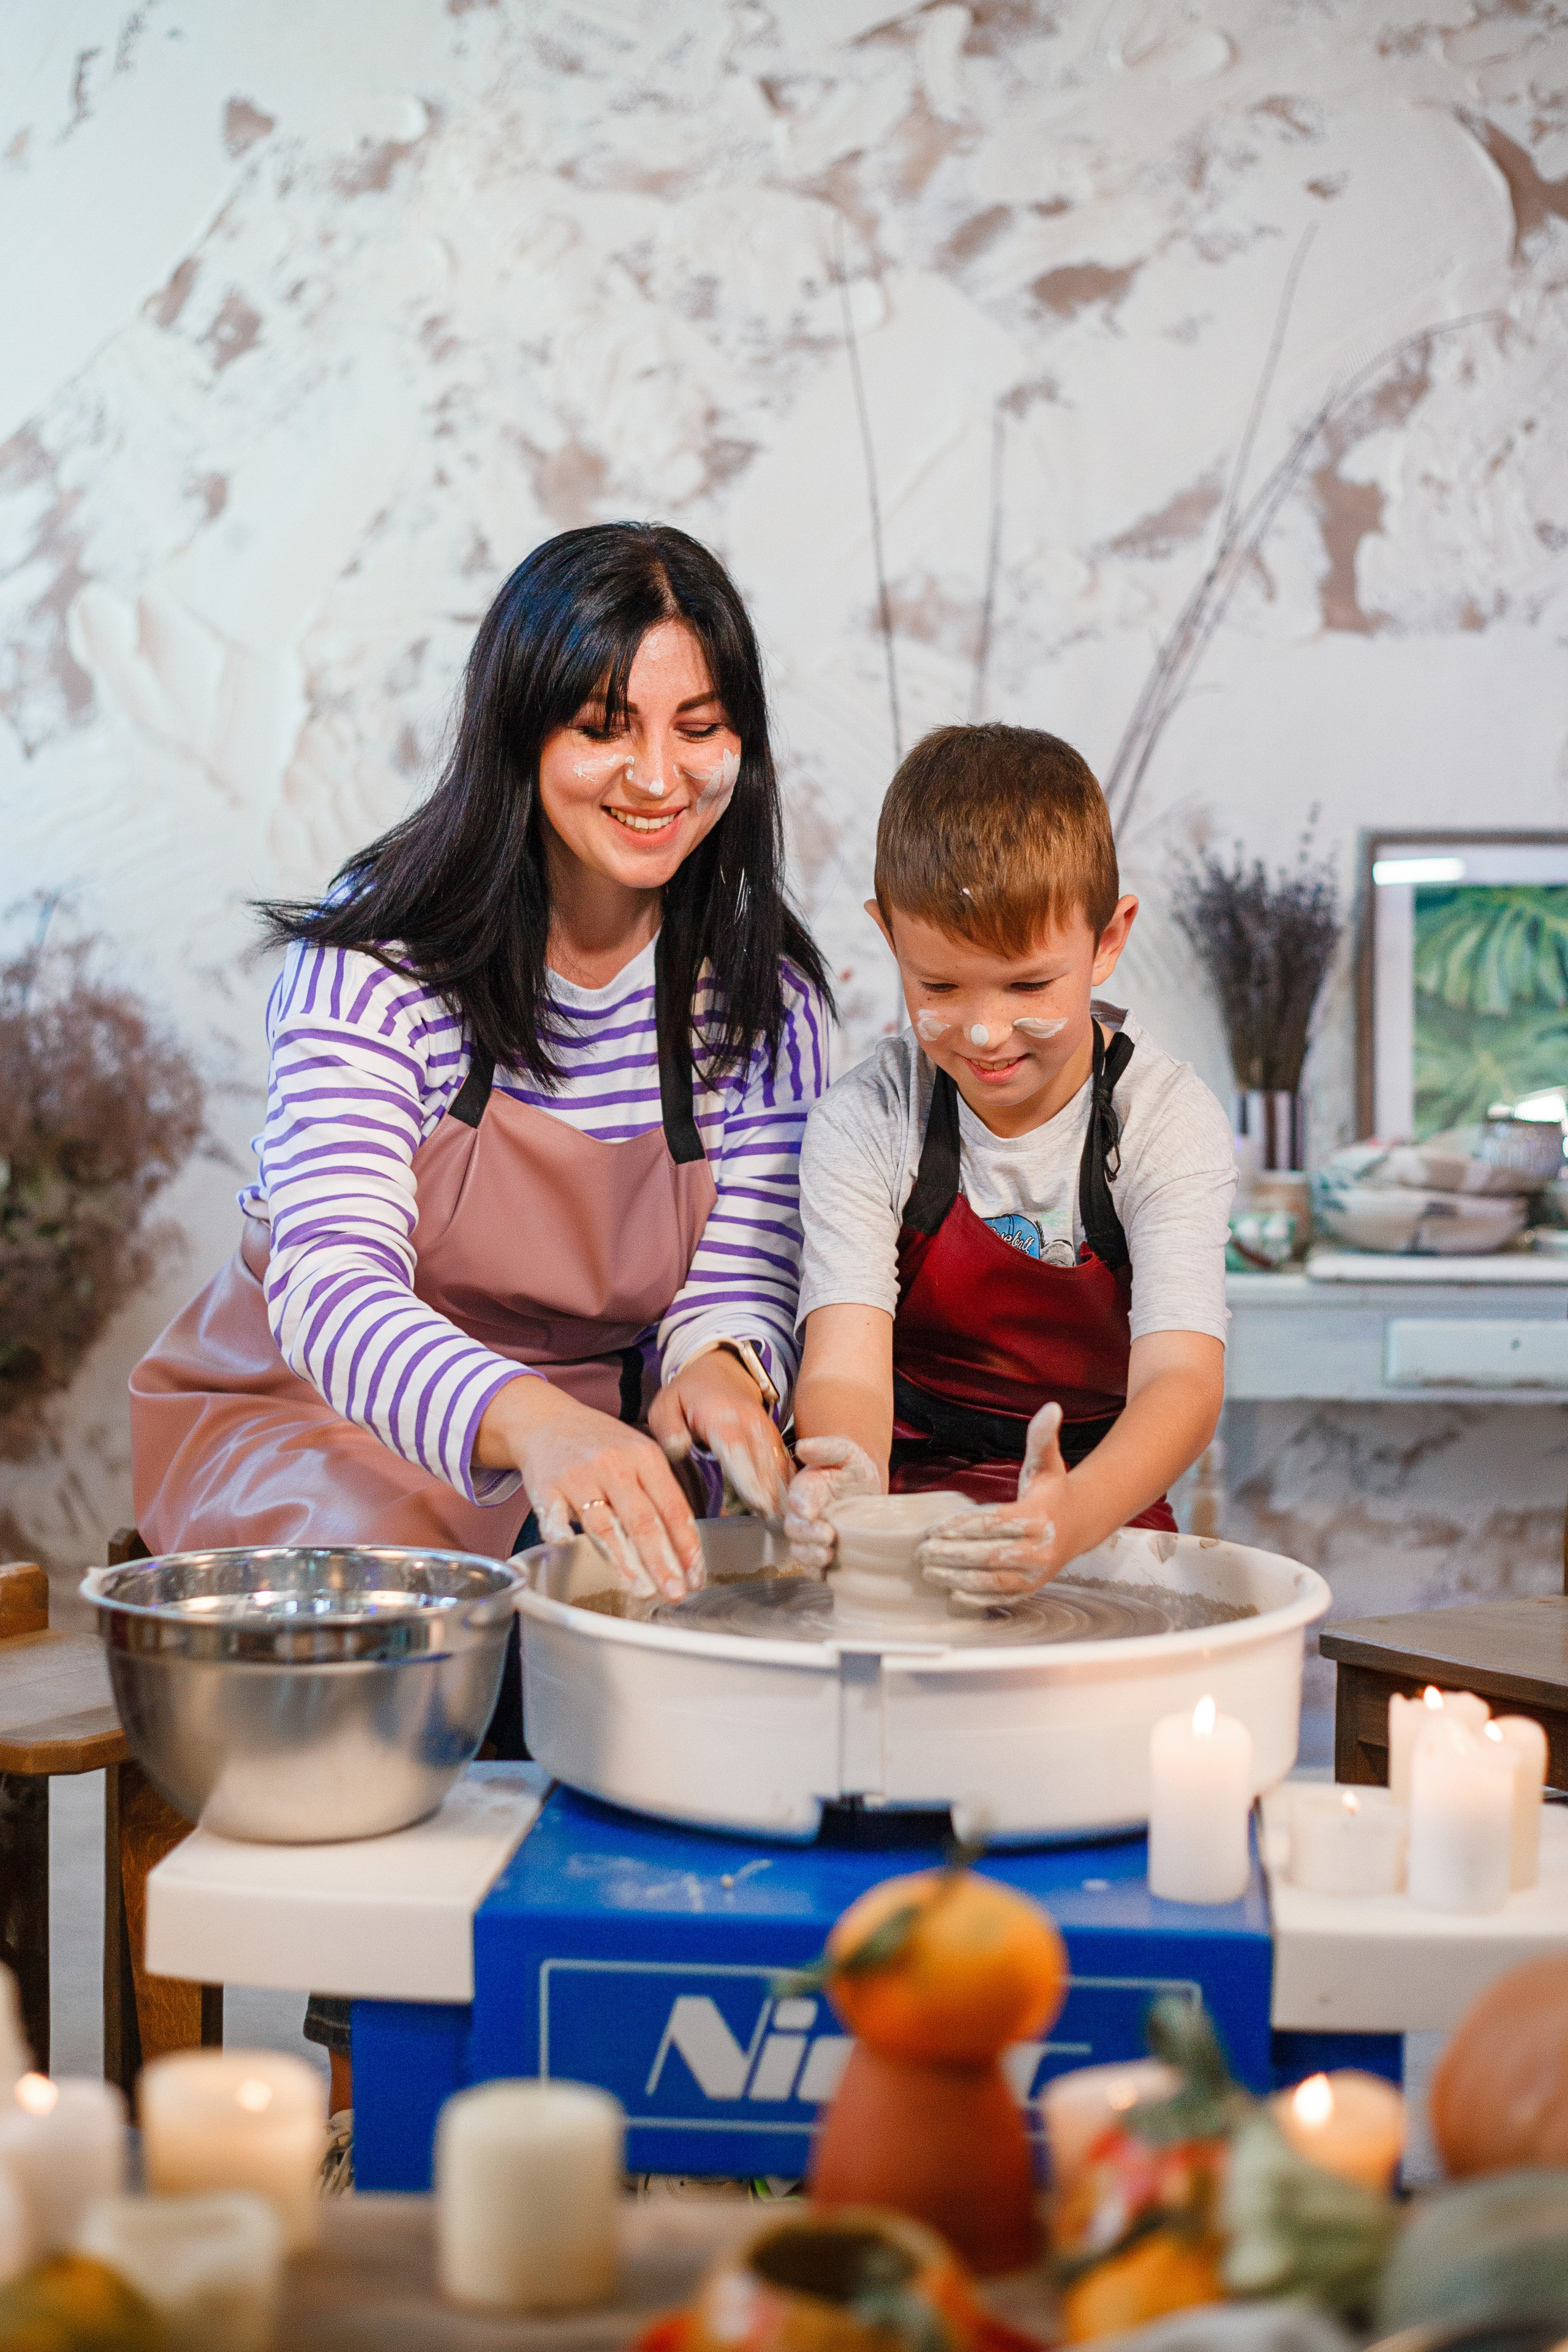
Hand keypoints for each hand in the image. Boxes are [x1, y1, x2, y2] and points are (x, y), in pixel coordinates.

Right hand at [477, 1376, 700, 1600]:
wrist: (548, 1420)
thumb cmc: (601, 1444)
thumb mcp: (639, 1454)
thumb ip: (661, 1492)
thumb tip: (686, 1546)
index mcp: (645, 1457)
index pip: (673, 1508)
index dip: (687, 1546)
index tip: (696, 1577)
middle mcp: (614, 1465)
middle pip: (643, 1520)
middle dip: (662, 1562)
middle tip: (676, 1592)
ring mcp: (578, 1476)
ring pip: (603, 1524)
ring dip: (624, 1561)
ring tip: (642, 1590)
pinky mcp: (546, 1486)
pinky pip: (553, 1516)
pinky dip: (560, 1532)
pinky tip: (571, 1547)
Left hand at [649, 1348, 792, 1526]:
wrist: (721, 1370)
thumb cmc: (688, 1395)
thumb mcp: (666, 1405)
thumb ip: (668, 1429)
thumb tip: (678, 1451)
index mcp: (721, 1416)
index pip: (737, 1449)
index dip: (748, 1478)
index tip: (758, 1504)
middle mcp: (750, 1424)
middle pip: (764, 1463)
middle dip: (771, 1497)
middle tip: (777, 1528)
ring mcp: (767, 1431)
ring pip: (779, 1466)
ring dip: (783, 1495)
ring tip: (786, 1525)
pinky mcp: (775, 1439)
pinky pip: (784, 1464)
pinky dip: (788, 1486)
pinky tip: (789, 1510)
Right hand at [784, 1436, 881, 1571]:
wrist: (868, 1488)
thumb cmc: (853, 1469)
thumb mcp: (845, 1452)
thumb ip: (826, 1448)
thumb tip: (802, 1447)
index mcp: (806, 1488)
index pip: (798, 1496)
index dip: (801, 1505)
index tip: (810, 1511)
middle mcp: (804, 1513)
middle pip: (794, 1527)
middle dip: (807, 1534)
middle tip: (827, 1535)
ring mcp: (812, 1534)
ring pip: (799, 1549)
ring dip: (810, 1555)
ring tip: (828, 1554)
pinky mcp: (823, 1551)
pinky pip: (811, 1567)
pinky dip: (815, 1571)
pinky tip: (827, 1571)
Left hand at [917, 1403, 1074, 1599]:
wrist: (1080, 1524)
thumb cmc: (1053, 1491)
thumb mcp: (1048, 1461)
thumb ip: (1043, 1436)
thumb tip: (1052, 1406)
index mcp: (1038, 1518)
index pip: (994, 1524)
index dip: (962, 1527)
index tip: (934, 1528)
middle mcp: (1039, 1549)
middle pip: (989, 1556)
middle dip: (952, 1555)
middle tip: (921, 1552)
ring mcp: (1037, 1573)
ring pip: (993, 1581)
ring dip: (958, 1580)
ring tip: (929, 1572)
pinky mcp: (1032, 1588)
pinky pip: (1002, 1598)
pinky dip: (977, 1599)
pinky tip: (952, 1594)